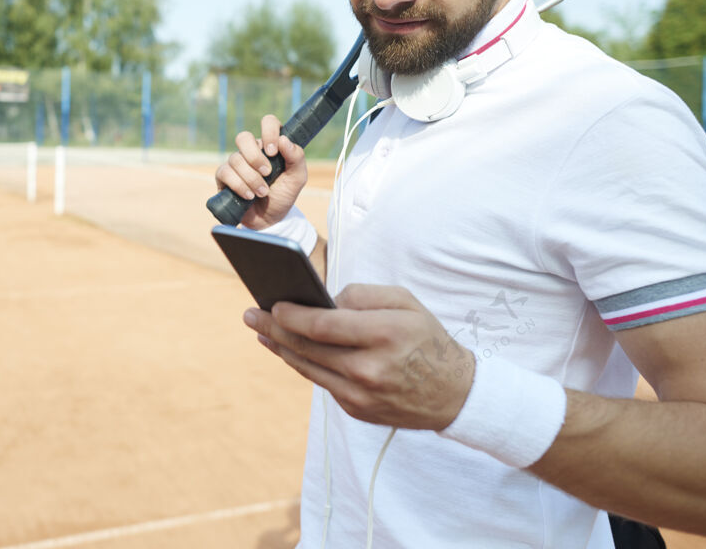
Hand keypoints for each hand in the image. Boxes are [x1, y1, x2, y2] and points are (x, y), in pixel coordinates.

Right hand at [213, 114, 308, 229]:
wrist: (269, 220)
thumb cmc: (283, 195)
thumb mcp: (297, 178)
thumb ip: (296, 157)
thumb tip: (284, 140)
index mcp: (271, 145)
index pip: (268, 122)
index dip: (269, 132)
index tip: (274, 151)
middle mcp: (252, 151)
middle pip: (243, 137)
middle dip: (255, 157)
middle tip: (267, 173)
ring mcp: (236, 163)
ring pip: (235, 159)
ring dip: (251, 178)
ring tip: (262, 193)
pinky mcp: (224, 177)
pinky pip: (225, 173)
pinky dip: (239, 185)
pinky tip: (249, 196)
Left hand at [243, 284, 475, 430]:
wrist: (455, 395)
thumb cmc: (427, 339)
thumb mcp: (405, 302)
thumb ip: (362, 295)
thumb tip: (323, 300)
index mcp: (383, 335)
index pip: (322, 325)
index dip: (291, 315)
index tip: (271, 304)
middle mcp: (369, 369)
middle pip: (307, 347)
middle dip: (273, 329)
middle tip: (250, 315)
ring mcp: (361, 395)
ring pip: (308, 368)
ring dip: (281, 348)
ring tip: (262, 332)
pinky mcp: (356, 410)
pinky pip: (321, 382)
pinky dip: (304, 364)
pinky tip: (289, 350)